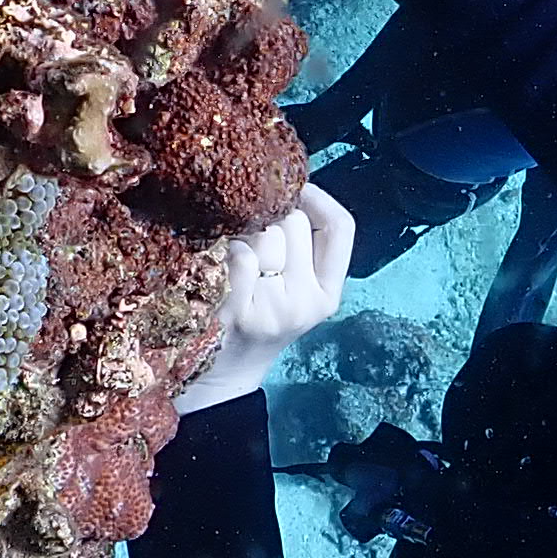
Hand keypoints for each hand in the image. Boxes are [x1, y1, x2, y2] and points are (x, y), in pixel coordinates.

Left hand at [175, 184, 355, 414]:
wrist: (219, 375)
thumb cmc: (253, 318)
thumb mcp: (292, 290)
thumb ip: (301, 247)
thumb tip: (288, 183)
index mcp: (327, 294)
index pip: (340, 228)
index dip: (318, 197)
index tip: (296, 188)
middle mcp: (306, 302)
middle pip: (294, 221)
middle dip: (268, 214)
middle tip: (247, 228)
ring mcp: (273, 308)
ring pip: (265, 233)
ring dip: (241, 228)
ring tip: (229, 245)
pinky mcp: (238, 311)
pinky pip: (237, 253)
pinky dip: (222, 249)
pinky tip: (215, 262)